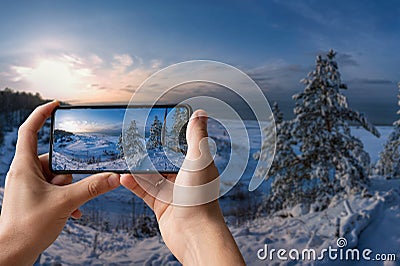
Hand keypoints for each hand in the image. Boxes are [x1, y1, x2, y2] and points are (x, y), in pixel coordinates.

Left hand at [0, 101, 120, 264]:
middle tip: (71, 188)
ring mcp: (30, 186)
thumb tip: (113, 177)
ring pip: (57, 177)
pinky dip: (66, 198)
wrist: (12, 254)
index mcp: (25, 166)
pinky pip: (55, 190)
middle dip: (69, 173)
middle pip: (54, 159)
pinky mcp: (35, 197)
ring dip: (70, 190)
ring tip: (71, 205)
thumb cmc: (26, 228)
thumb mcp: (64, 203)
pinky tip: (73, 211)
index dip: (42, 114)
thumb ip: (91, 188)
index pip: (30, 130)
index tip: (57, 105)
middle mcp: (25, 173)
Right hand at [121, 110, 244, 264]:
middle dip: (149, 152)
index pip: (182, 146)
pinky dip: (134, 184)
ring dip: (138, 168)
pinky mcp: (161, 205)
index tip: (156, 124)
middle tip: (133, 140)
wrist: (194, 233)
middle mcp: (185, 178)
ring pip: (151, 176)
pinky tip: (124, 176)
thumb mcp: (198, 159)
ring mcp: (172, 192)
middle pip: (163, 161)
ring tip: (124, 157)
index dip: (170, 136)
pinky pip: (145, 191)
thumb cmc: (200, 197)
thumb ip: (196, 136)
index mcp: (197, 166)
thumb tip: (200, 113)